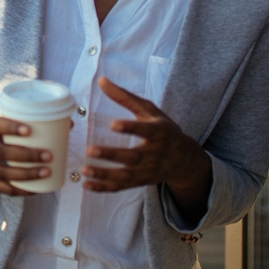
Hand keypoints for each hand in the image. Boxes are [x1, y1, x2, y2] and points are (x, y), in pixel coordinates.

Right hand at [0, 115, 53, 195]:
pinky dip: (20, 190)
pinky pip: (2, 188)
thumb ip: (27, 122)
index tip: (29, 130)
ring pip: (0, 172)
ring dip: (25, 174)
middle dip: (25, 155)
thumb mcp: (1, 124)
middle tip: (47, 155)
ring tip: (46, 172)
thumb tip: (68, 124)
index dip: (10, 127)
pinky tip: (36, 189)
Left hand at [81, 77, 210, 200]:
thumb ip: (125, 97)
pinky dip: (104, 188)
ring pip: (126, 175)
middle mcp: (155, 154)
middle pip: (133, 157)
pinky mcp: (140, 181)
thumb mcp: (149, 111)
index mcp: (159, 133)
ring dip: (104, 175)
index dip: (130, 128)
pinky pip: (122, 187)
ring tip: (84, 170)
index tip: (113, 124)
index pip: (145, 131)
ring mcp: (148, 171)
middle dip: (112, 155)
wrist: (183, 160)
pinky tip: (87, 184)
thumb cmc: (163, 130)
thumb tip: (101, 80)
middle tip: (90, 150)